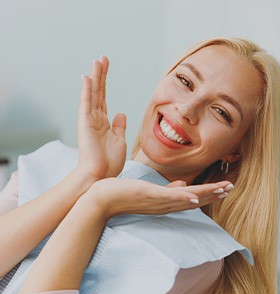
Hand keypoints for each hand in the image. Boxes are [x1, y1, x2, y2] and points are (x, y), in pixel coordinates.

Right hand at [77, 56, 126, 179]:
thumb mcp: (119, 141)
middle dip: (101, 75)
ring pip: (93, 94)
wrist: (100, 177)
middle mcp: (96, 119)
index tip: (107, 68)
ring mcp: (89, 120)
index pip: (104, 98)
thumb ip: (119, 126)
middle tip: (102, 58)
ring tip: (97, 61)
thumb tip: (121, 112)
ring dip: (95, 77)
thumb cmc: (109, 163)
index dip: (105, 83)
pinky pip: (86, 103)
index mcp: (104, 123)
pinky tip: (87, 77)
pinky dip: (87, 90)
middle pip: (99, 92)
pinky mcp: (85, 124)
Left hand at [87, 178, 232, 218]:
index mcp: (166, 202)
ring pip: (186, 198)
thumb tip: (183, 185)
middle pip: (194, 200)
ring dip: (205, 194)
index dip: (209, 194)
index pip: (192, 199)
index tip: (223, 189)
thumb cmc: (124, 194)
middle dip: (213, 194)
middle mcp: (165, 205)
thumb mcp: (150, 192)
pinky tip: (196, 197)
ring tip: (222, 189)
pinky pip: (168, 197)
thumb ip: (168, 190)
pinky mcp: (148, 196)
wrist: (102, 199)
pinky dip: (182, 198)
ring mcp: (157, 201)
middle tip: (230, 188)